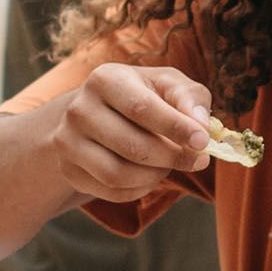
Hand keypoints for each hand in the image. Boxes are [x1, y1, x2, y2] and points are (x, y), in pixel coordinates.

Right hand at [46, 63, 211, 203]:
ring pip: (118, 174)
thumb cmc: (142, 95)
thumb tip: (202, 125)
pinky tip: (149, 175)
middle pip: (132, 146)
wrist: (97, 114)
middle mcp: (79, 109)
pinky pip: (110, 191)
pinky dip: (139, 189)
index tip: (203, 142)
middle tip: (198, 160)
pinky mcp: (69, 169)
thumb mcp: (166, 84)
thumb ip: (189, 98)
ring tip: (169, 165)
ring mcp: (68, 141)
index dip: (176, 127)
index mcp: (105, 79)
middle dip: (172, 157)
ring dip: (155, 176)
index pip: (141, 108)